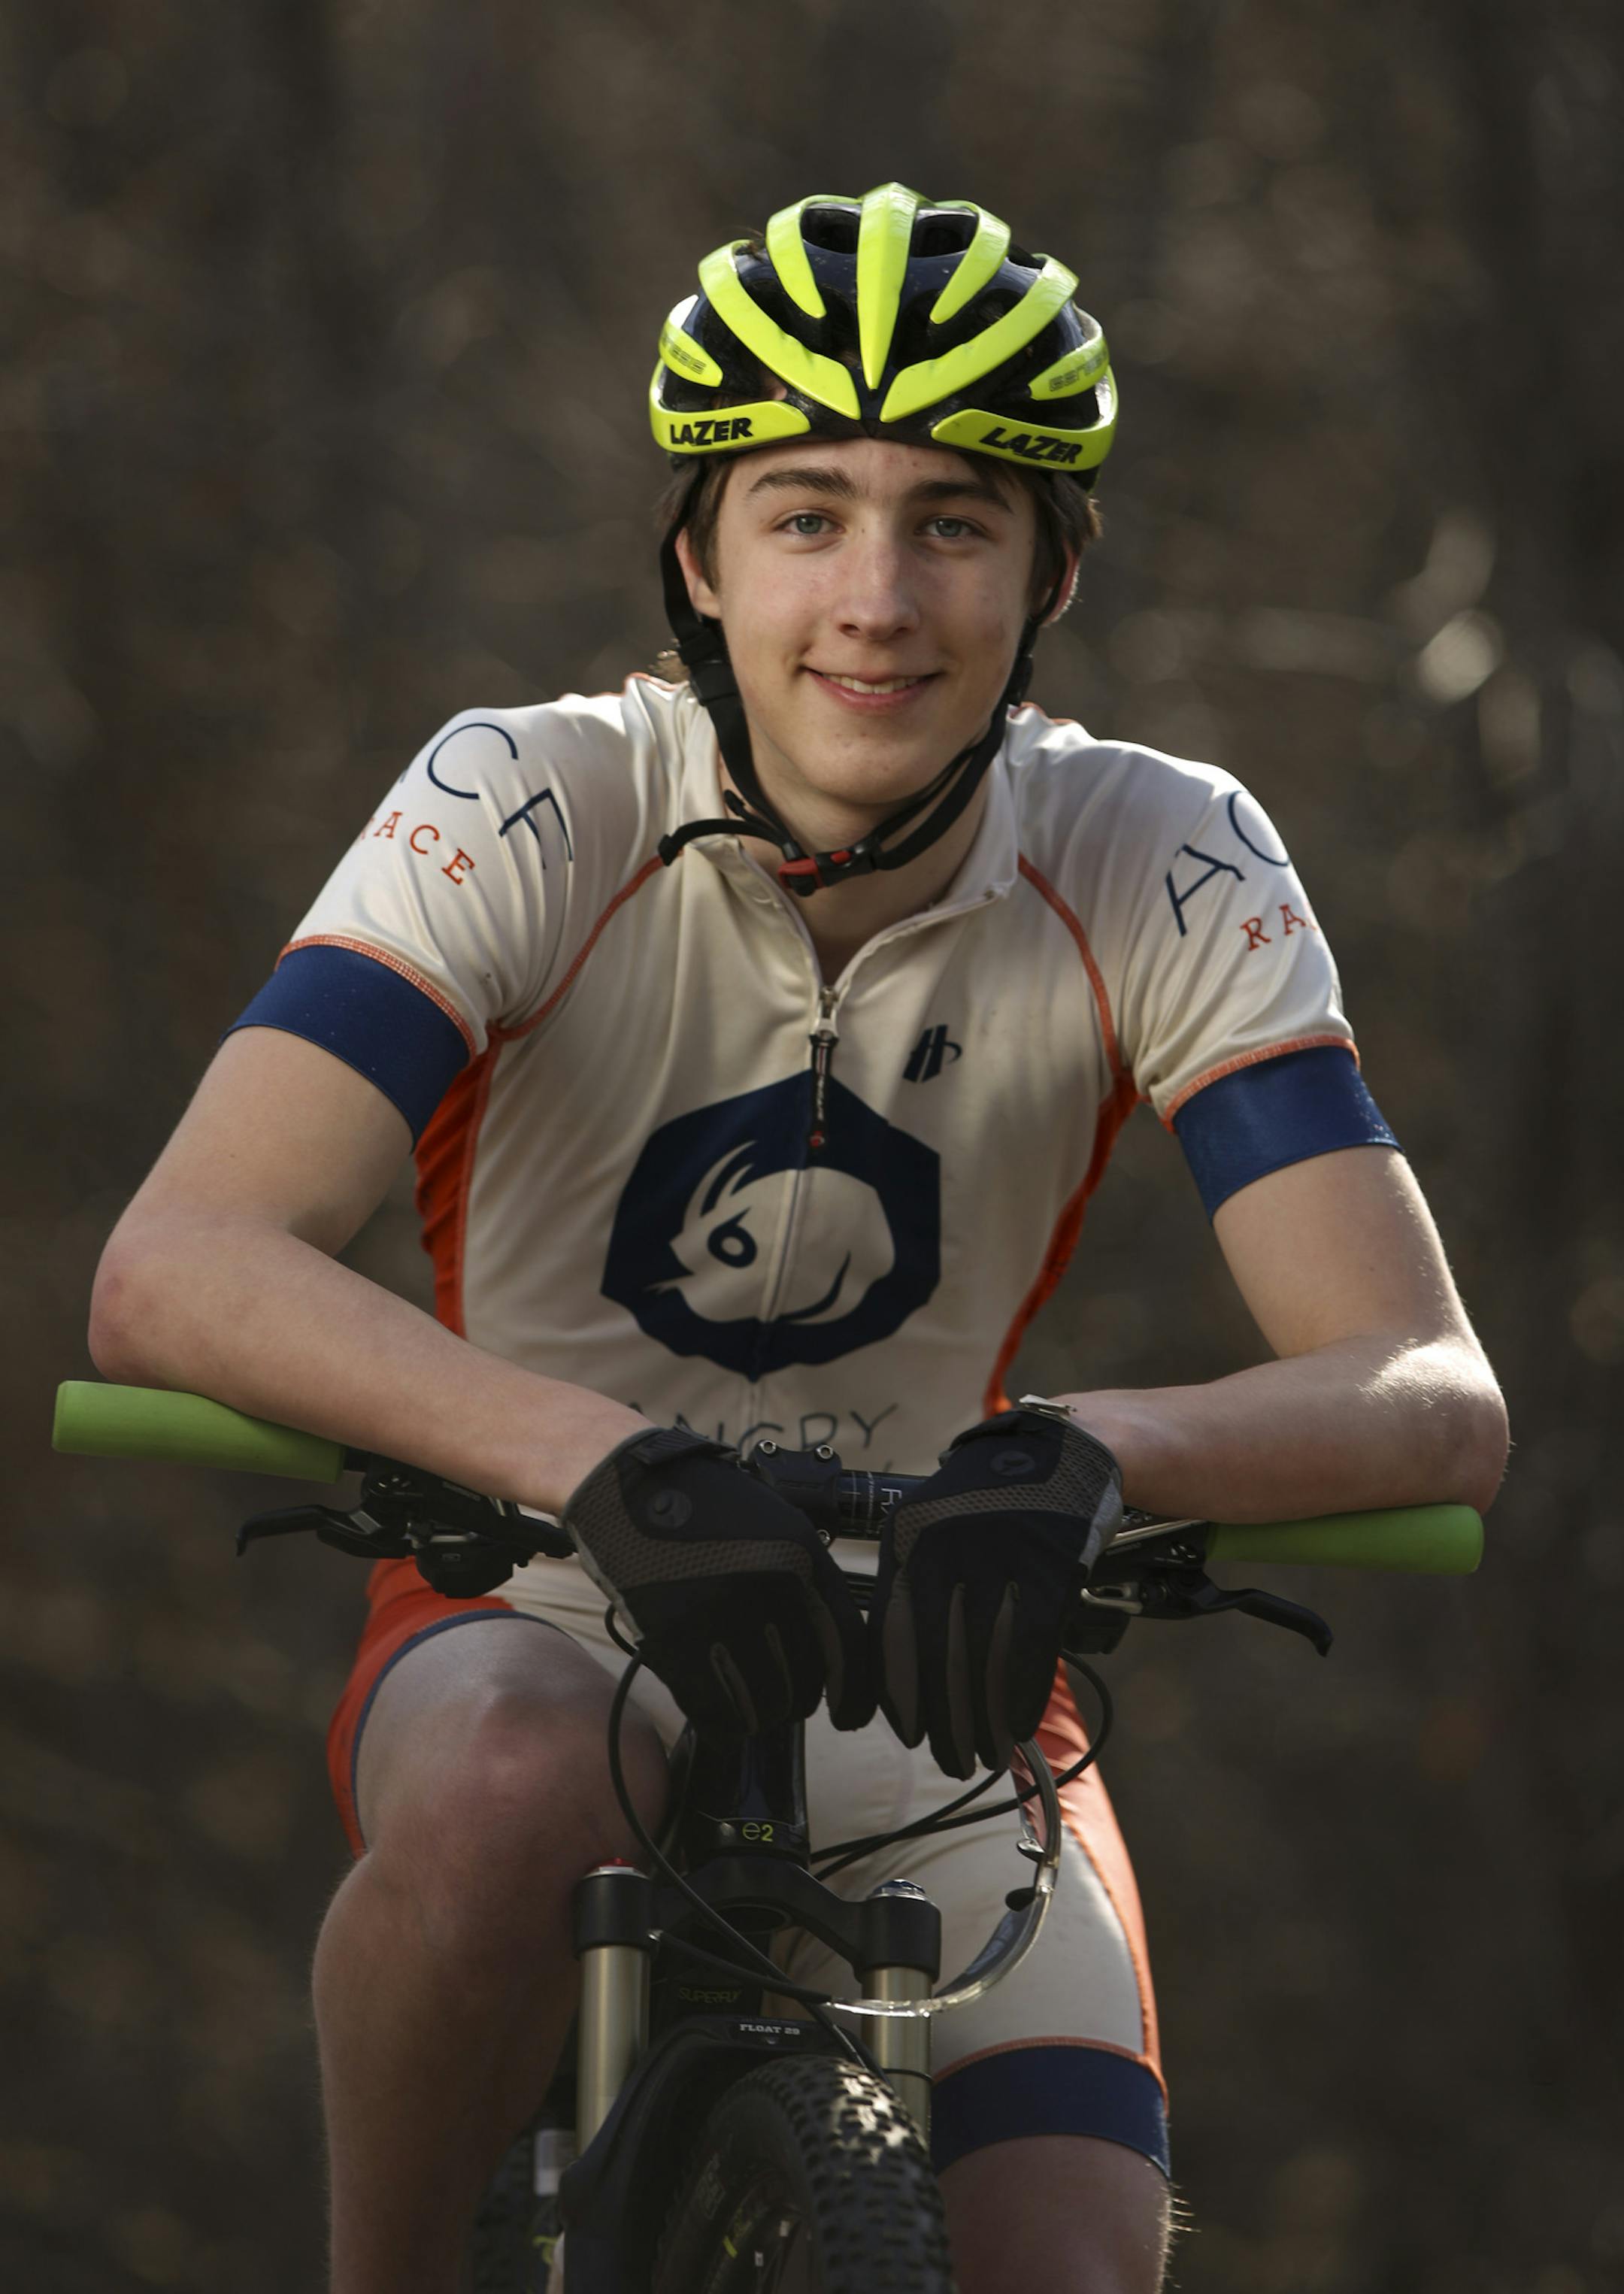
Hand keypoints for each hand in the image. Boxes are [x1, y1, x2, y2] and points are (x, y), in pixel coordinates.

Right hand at [563, 1427, 872, 1735]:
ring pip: (761, 1703)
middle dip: (796, 1701)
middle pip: (804, 1681)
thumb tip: (820, 1642)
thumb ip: (801, 1576)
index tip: (850, 1717)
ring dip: (759, 1716)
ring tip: (749, 1710)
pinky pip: (712, 1709)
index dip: (854, 1691)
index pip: (845, 1642)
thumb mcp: (774, 1523)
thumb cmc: (702, 1503)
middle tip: (781, 1700)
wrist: (630, 1486)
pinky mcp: (675, 1640)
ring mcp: (721, 1617)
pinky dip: (721, 1725)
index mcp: (801, 1556)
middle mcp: (769, 1589)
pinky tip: (720, 1722)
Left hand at [870, 1406, 1121, 1776]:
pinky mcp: (1049, 1565)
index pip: (892, 1632)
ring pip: (983, 1657)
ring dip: (982, 1718)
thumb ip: (915, 1590)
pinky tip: (1016, 1725)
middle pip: (937, 1654)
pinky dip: (1021, 1693)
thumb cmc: (990, 1503)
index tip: (908, 1733)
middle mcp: (946, 1544)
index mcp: (907, 1537)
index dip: (900, 1692)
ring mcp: (999, 1554)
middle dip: (943, 1720)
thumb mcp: (934, 1528)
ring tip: (983, 1753)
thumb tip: (898, 1680)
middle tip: (950, 1759)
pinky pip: (1031, 1645)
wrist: (1060, 1451)